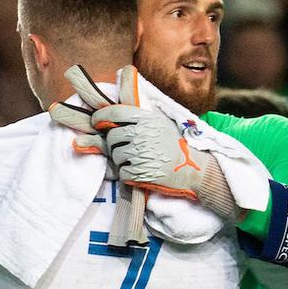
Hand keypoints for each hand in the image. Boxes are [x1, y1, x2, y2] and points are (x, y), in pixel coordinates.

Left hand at [92, 102, 210, 200]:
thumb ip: (137, 117)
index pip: (113, 113)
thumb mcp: (159, 123)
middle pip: (111, 138)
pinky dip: (128, 175)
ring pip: (115, 156)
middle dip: (115, 145)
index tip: (96, 123)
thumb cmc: (173, 145)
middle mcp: (141, 134)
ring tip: (140, 161)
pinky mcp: (139, 173)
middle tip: (128, 149)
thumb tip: (110, 115)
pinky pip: (122, 173)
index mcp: (145, 119)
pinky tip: (142, 171)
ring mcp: (139, 154)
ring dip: (123, 161)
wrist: (191, 168)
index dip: (100, 117)